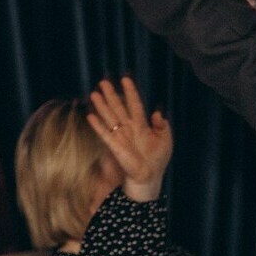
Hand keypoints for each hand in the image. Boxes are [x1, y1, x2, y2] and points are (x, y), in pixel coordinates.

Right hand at [87, 77, 172, 201]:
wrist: (150, 176)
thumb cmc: (158, 159)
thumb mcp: (165, 139)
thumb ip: (162, 126)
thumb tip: (156, 113)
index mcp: (142, 124)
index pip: (135, 104)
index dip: (130, 92)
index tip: (125, 79)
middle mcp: (129, 128)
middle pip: (118, 107)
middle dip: (111, 94)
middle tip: (103, 82)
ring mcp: (121, 136)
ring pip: (110, 117)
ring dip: (101, 105)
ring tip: (94, 93)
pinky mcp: (115, 146)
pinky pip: (105, 133)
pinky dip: (97, 125)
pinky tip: (90, 115)